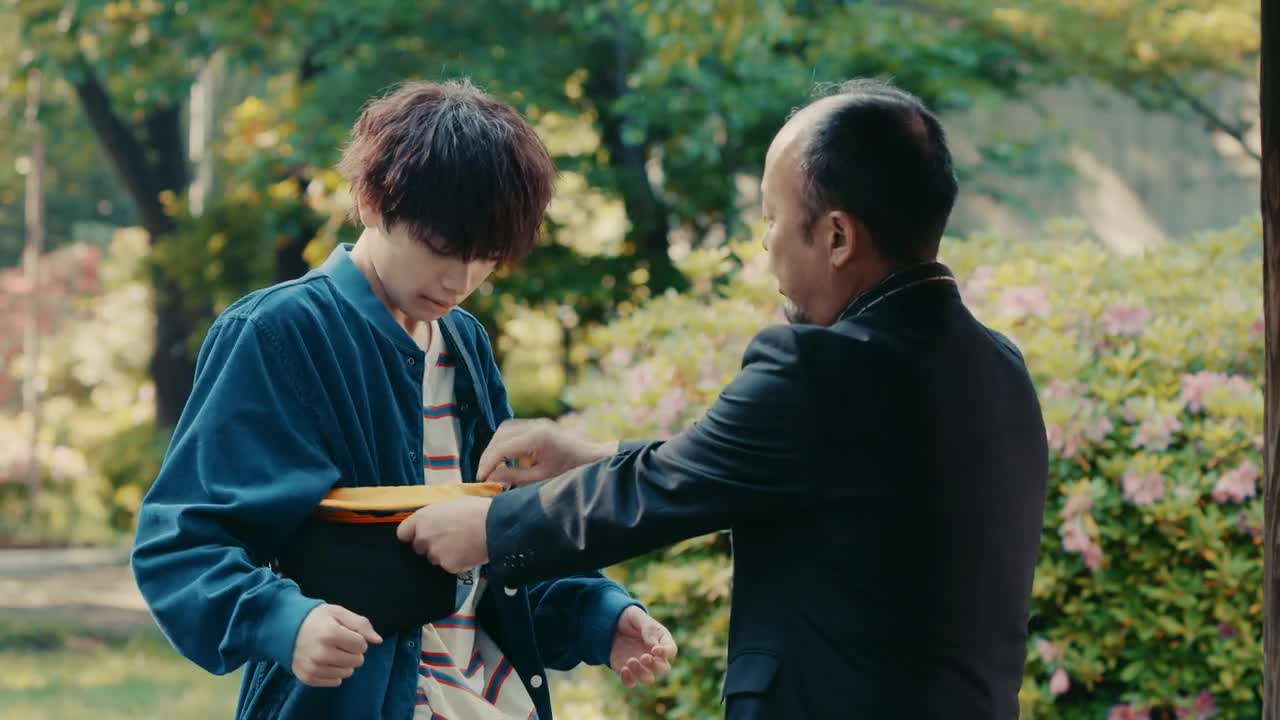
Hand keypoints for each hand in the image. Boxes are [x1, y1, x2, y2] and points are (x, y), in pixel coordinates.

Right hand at [291, 604, 382, 686]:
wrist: (286, 628)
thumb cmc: (316, 619)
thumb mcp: (339, 613)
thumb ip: (361, 624)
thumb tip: (378, 640)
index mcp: (330, 633)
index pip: (362, 645)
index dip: (358, 639)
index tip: (347, 634)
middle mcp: (321, 653)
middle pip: (357, 661)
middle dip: (353, 652)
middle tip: (339, 643)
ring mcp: (313, 667)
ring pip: (347, 673)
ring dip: (345, 663)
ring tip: (332, 652)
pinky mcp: (307, 677)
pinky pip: (334, 682)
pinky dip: (334, 673)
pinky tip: (326, 662)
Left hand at [396, 496, 491, 572]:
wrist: (494, 525)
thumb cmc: (475, 510)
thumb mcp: (450, 504)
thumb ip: (435, 516)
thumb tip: (433, 522)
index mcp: (422, 518)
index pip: (402, 533)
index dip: (412, 534)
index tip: (420, 535)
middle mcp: (424, 536)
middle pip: (419, 547)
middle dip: (430, 545)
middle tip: (449, 538)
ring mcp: (435, 553)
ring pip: (434, 558)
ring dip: (444, 554)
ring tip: (462, 544)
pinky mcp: (448, 565)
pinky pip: (449, 566)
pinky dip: (457, 562)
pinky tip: (468, 552)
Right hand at [477, 418, 617, 486]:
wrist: (596, 462)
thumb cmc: (572, 473)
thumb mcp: (541, 479)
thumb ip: (514, 477)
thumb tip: (490, 476)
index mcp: (538, 437)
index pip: (502, 447)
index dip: (487, 463)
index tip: (480, 478)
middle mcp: (537, 424)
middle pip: (501, 434)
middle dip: (489, 454)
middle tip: (483, 474)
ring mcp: (539, 423)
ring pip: (505, 429)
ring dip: (496, 447)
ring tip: (492, 468)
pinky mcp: (540, 426)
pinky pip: (515, 430)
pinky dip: (506, 444)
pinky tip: (506, 460)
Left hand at [609, 606, 677, 687]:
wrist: (612, 625)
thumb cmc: (629, 619)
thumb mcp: (637, 617)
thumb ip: (648, 629)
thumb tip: (654, 645)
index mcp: (661, 641)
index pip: (671, 650)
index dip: (666, 653)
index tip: (655, 650)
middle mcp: (655, 657)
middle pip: (664, 669)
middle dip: (655, 666)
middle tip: (644, 657)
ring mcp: (642, 666)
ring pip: (649, 679)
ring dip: (641, 673)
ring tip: (631, 661)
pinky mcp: (629, 672)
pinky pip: (632, 683)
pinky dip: (628, 680)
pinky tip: (623, 669)